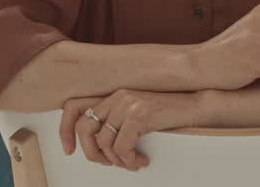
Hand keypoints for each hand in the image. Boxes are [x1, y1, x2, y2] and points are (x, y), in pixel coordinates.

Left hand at [60, 90, 203, 169]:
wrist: (193, 105)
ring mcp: (128, 104)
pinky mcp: (139, 115)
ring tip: (131, 163)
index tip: (69, 150)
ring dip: (117, 160)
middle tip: (107, 163)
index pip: (74, 107)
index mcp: (113, 95)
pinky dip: (129, 160)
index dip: (65, 130)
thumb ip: (117, 120)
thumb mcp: (136, 113)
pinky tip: (140, 160)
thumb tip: (100, 146)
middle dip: (92, 152)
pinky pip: (122, 147)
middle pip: (84, 128)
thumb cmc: (167, 113)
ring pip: (104, 142)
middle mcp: (117, 96)